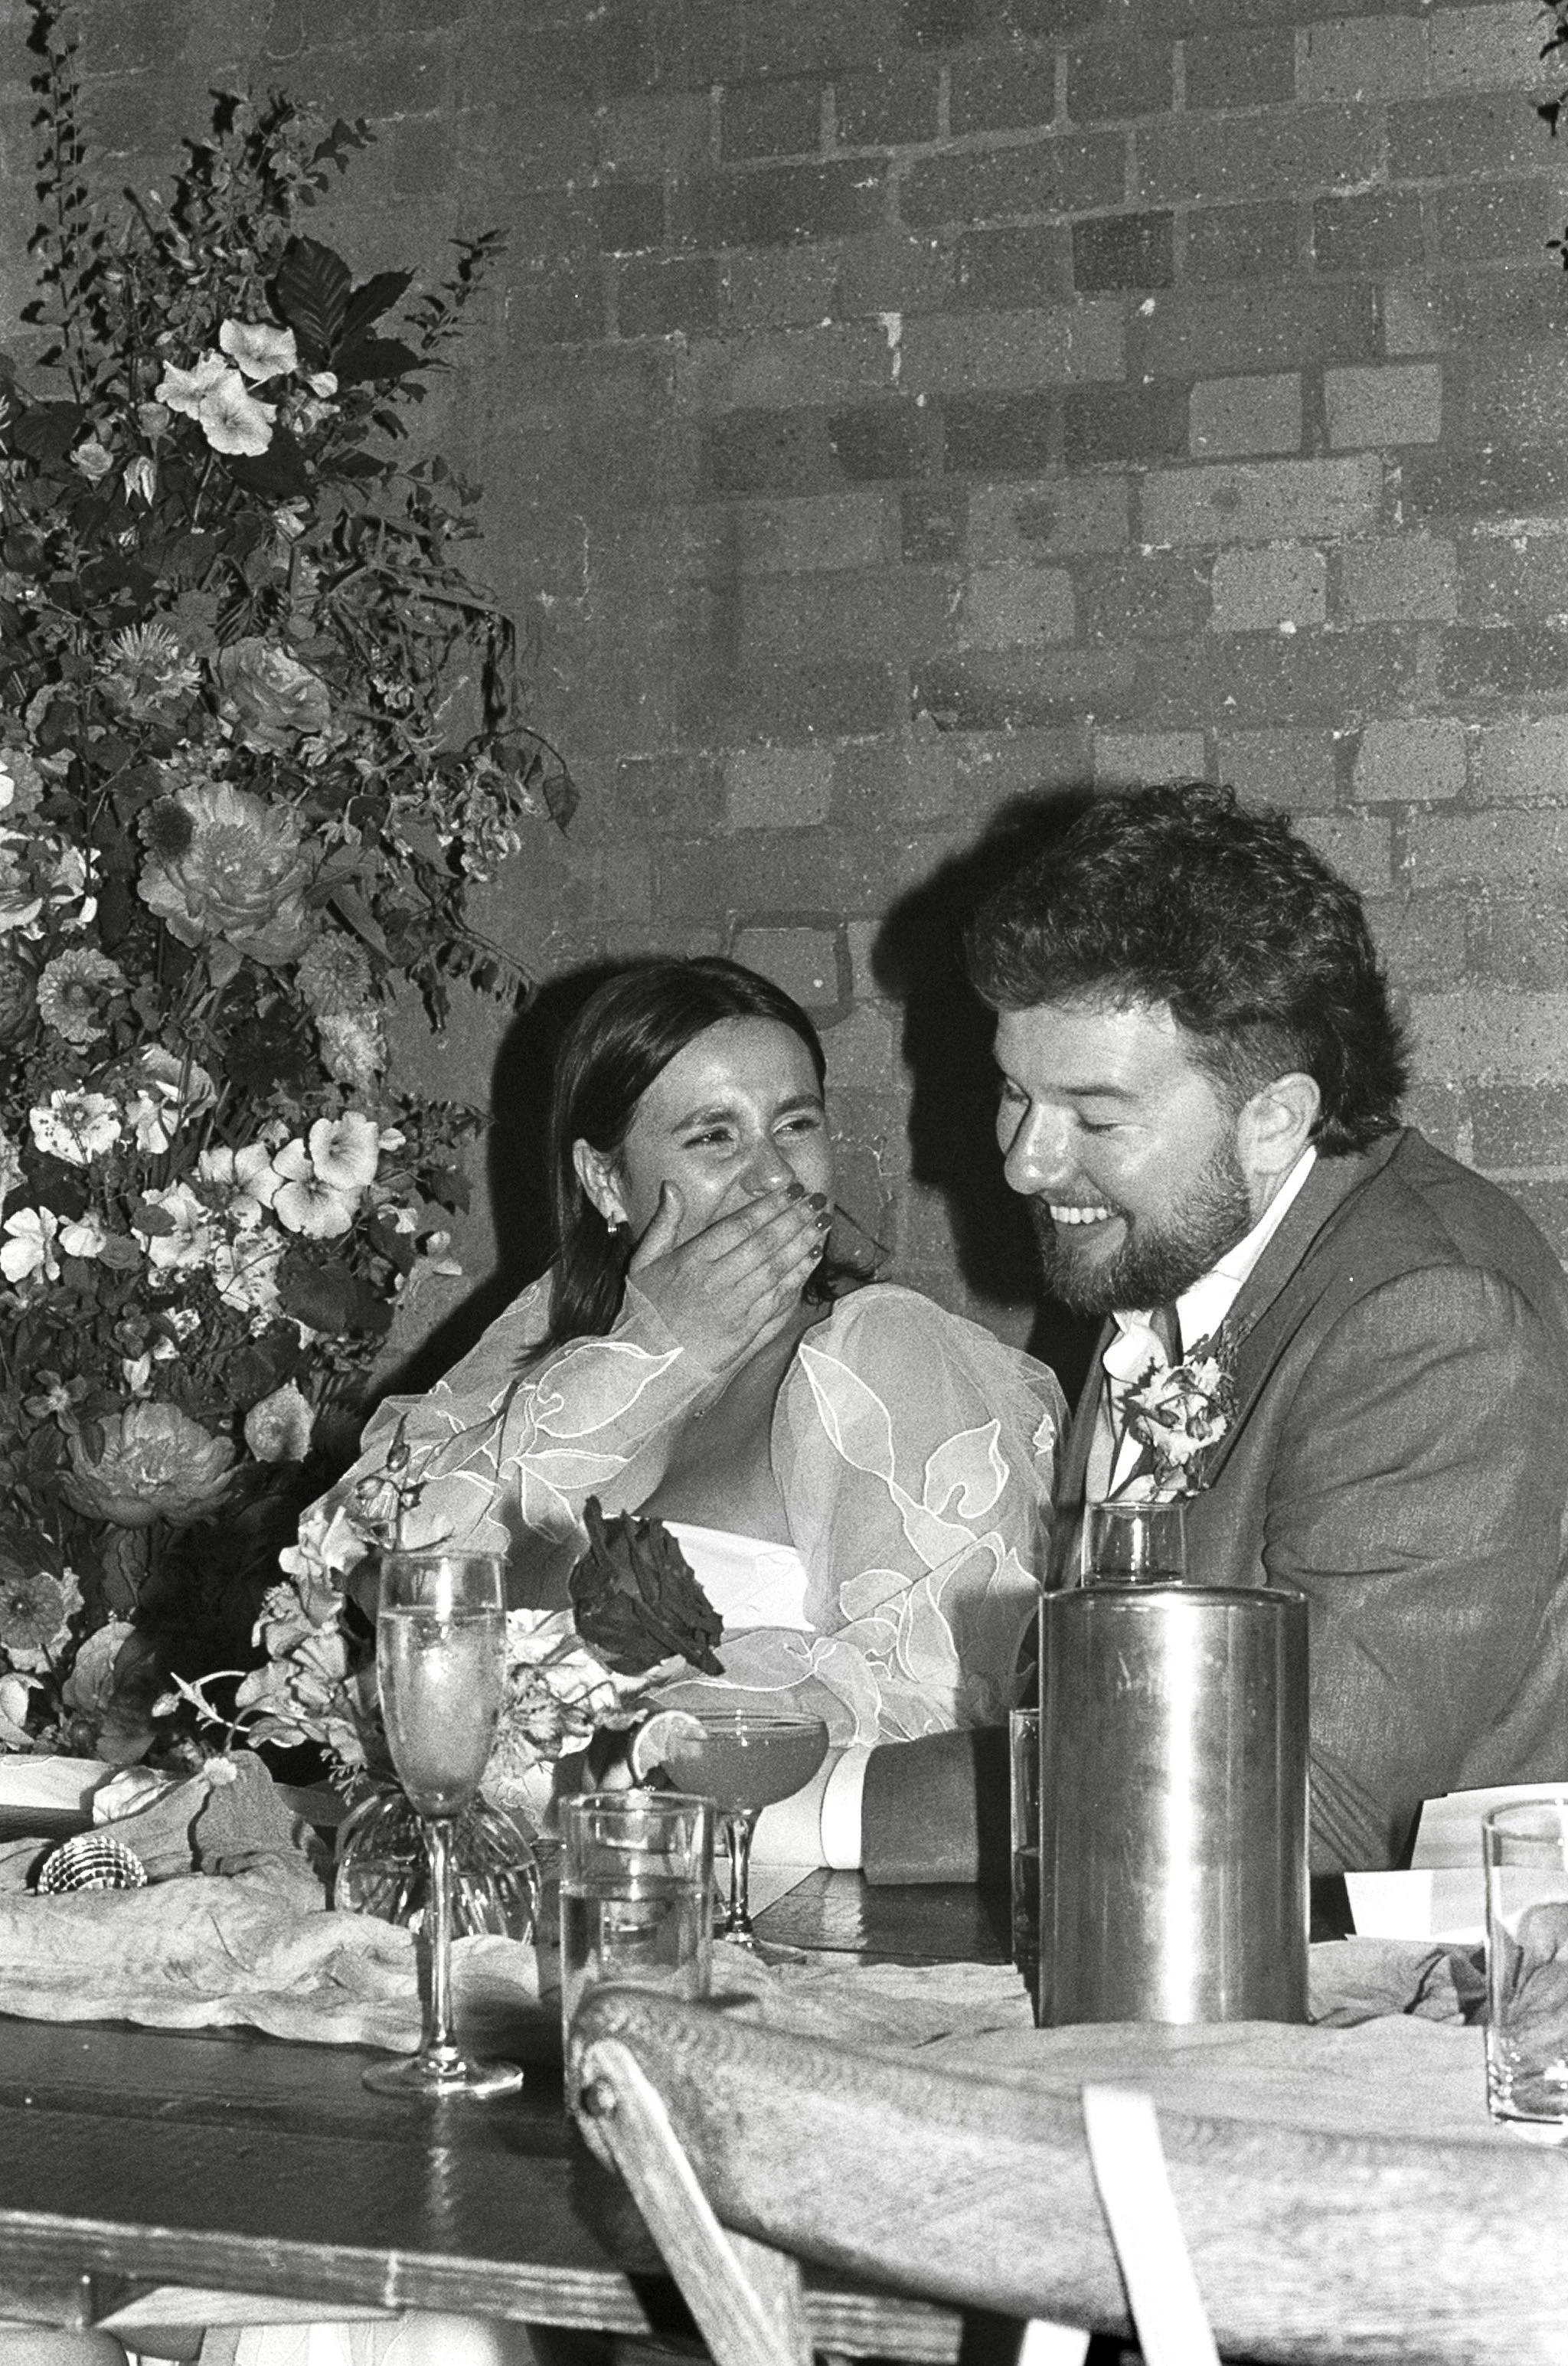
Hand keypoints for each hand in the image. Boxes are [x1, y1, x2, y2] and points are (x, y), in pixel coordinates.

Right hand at [627, 1180, 829, 1373]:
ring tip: (823, 1221)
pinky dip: (800, 1275)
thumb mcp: (643, 1262)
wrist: (648, 1366)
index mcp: (692, 1260)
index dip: (770, 1205)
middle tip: (817, 1199)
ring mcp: (734, 1307)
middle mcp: (716, 1281)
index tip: (791, 1190)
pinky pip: (780, 1297)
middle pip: (765, 1243)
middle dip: (795, 1218)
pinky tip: (814, 1257)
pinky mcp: (747, 1329)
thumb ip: (663, 1223)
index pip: (740, 1226)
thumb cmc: (644, 1311)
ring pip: (777, 1268)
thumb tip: (672, 1186)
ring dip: (803, 1242)